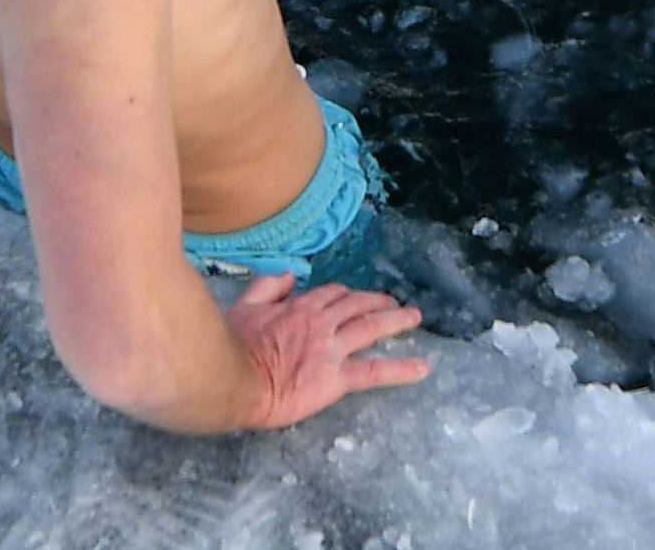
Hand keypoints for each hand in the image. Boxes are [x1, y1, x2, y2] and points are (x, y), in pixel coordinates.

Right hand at [226, 274, 430, 428]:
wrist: (232, 380)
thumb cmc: (232, 347)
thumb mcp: (244, 306)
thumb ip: (266, 287)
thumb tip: (287, 275)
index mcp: (299, 306)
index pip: (332, 294)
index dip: (346, 295)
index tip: (353, 297)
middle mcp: (321, 322)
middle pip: (358, 305)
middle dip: (378, 301)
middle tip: (393, 303)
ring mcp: (331, 349)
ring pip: (372, 327)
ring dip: (397, 320)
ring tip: (414, 318)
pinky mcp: (336, 378)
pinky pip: (374, 371)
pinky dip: (401, 369)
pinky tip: (422, 368)